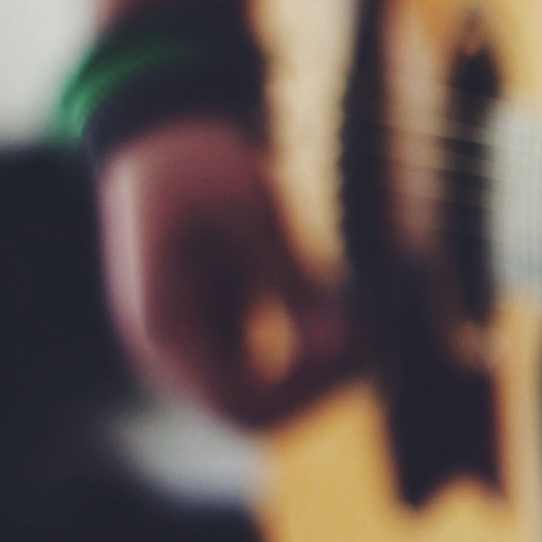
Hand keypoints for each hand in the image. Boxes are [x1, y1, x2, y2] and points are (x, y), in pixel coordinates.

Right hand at [97, 116, 354, 425]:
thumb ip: (296, 281)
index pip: (239, 408)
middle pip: (255, 411)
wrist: (166, 130)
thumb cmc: (200, 164)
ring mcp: (198, 342)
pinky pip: (271, 364)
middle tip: (376, 338)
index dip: (304, 392)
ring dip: (321, 370)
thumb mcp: (252, 214)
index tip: (352, 342)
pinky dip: (313, 348)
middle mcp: (175, 352)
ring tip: (370, 323)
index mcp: (166, 334)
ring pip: (268, 393)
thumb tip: (348, 341)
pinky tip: (349, 312)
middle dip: (320, 384)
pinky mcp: (222, 325)